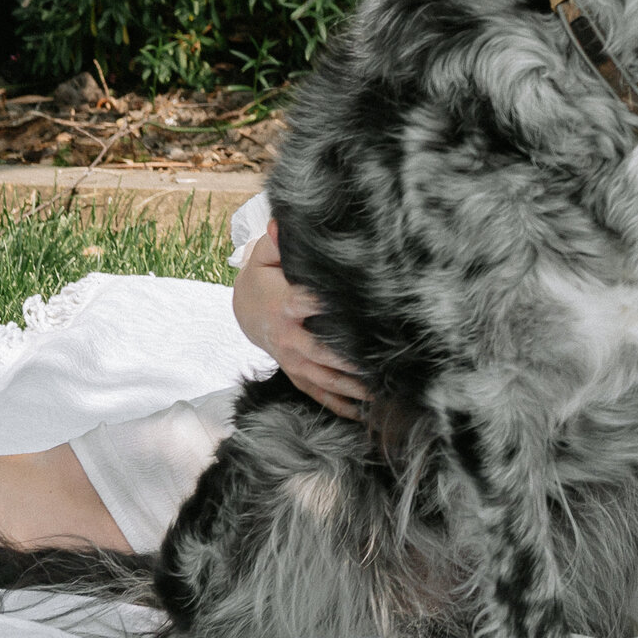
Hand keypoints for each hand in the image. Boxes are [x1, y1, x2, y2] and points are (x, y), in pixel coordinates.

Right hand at [233, 226, 368, 419]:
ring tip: (386, 394)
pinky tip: (363, 414)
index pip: (315, 307)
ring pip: (327, 378)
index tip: (372, 315)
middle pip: (327, 352)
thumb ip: (277, 240)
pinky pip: (318, 393)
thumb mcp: (265, 255)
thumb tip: (281, 223)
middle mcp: (291, 338)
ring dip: (356, 388)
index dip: (340, 310)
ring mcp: (293, 360)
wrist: (246, 310)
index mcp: (285, 305)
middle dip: (357, 361)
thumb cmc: (264, 277)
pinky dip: (340, 405)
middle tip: (391, 366)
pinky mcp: (296, 373)